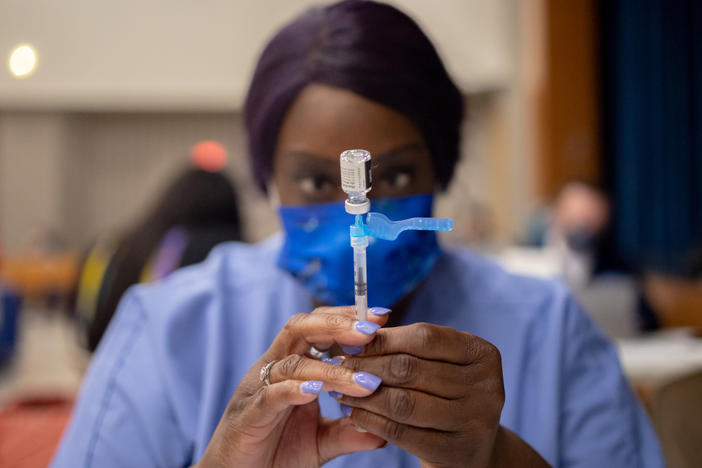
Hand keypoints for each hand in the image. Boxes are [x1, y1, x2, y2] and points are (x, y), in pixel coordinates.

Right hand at [195, 306, 387, 467]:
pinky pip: (270, 395)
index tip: (381, 317)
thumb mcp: (320, 441)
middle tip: (371, 330)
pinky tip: (315, 392)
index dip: (347, 319)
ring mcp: (258, 390)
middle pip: (301, 329)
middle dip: (338, 326)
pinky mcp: (249, 416)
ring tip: (364, 382)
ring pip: (292, 364)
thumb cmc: (275, 454)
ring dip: (331, 371)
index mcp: (291, 367)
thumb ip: (349, 431)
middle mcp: (274, 370)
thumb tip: (384, 432)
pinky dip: (293, 390)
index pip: (317, 327)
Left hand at [337, 322, 546, 466]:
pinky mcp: (455, 451)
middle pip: (411, 369)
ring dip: (363, 395)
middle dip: (367, 366)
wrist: (472, 450)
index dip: (384, 338)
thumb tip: (358, 327)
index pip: (425, 338)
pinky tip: (353, 414)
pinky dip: (370, 420)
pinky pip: (400, 432)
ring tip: (340, 389)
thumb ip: (409, 346)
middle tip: (339, 365)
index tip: (352, 340)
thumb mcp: (440, 365)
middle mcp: (486, 386)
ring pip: (403, 402)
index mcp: (482, 354)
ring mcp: (475, 421)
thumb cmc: (446, 396)